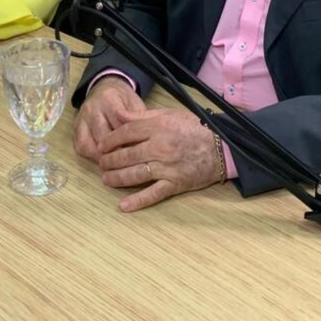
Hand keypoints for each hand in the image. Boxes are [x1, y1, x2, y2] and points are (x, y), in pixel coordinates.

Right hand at [74, 75, 147, 160]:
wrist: (104, 87)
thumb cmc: (122, 98)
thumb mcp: (134, 101)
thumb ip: (139, 118)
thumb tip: (144, 138)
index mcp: (109, 98)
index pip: (119, 125)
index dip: (130, 141)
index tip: (139, 152)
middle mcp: (92, 107)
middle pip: (104, 136)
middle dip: (118, 152)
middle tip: (130, 162)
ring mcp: (82, 117)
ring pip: (92, 144)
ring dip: (105, 156)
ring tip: (118, 164)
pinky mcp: (76, 127)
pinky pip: (82, 146)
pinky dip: (93, 156)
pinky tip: (104, 159)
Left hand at [97, 108, 222, 211]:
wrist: (220, 148)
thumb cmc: (194, 128)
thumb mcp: (169, 114)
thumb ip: (143, 116)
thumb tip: (120, 115)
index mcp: (158, 128)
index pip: (126, 133)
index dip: (111, 140)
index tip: (101, 145)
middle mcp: (159, 148)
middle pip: (127, 155)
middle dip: (110, 160)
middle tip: (100, 163)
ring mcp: (166, 167)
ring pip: (135, 174)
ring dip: (117, 178)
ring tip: (105, 179)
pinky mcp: (174, 184)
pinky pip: (153, 194)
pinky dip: (138, 201)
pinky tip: (123, 206)